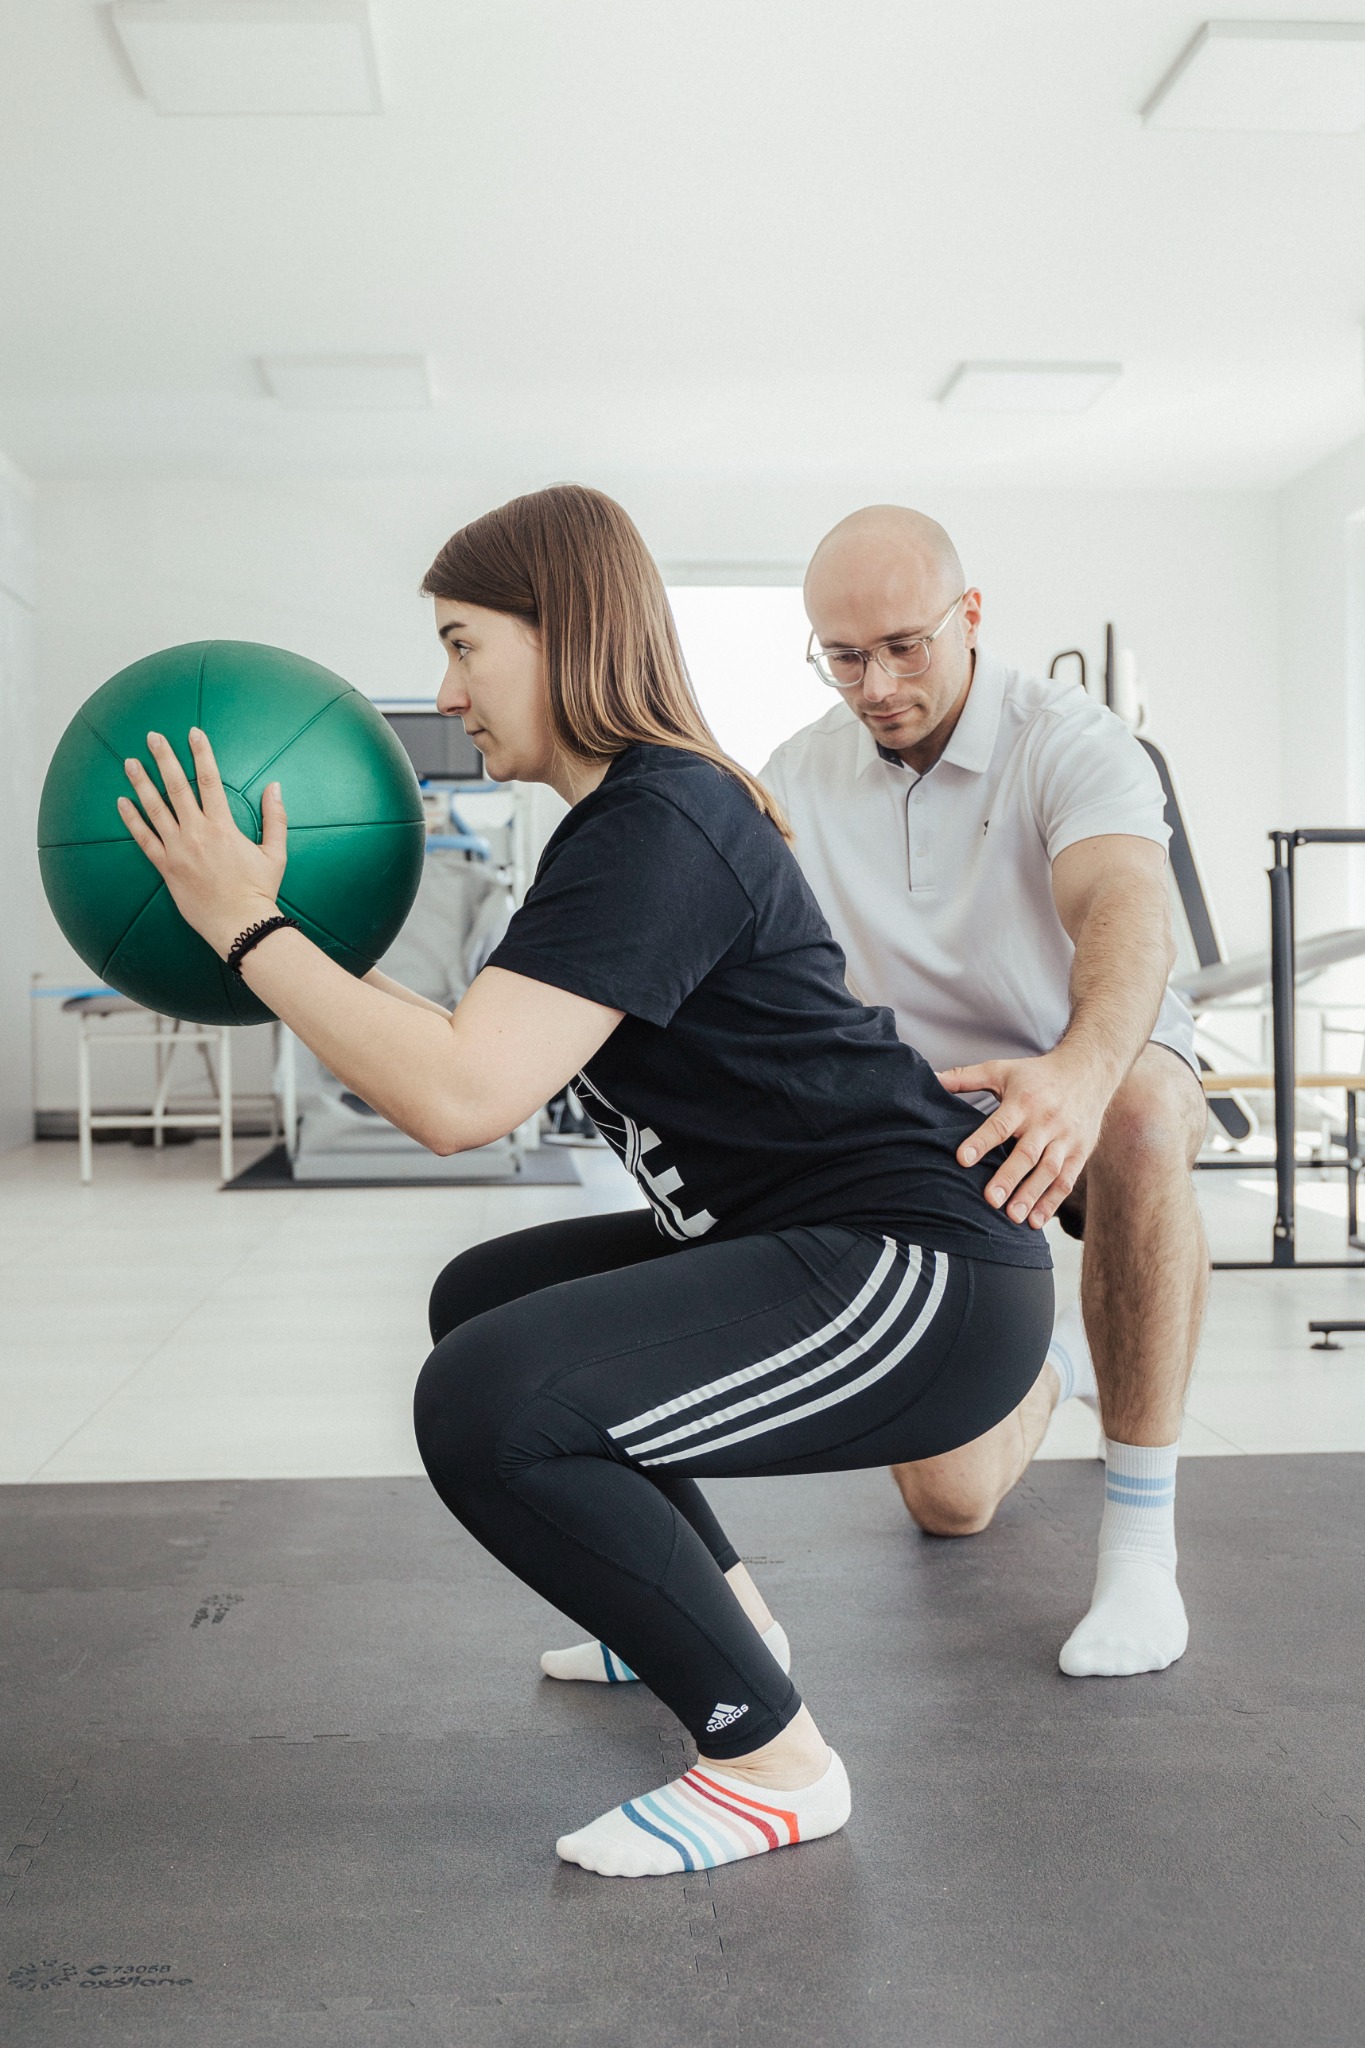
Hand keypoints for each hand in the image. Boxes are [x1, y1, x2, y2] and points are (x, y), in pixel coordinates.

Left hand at [117, 728, 286, 957]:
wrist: (240, 925)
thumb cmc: (259, 890)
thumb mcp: (275, 852)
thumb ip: (275, 817)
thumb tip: (275, 786)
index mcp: (223, 827)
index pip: (210, 780)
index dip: (201, 754)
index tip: (194, 733)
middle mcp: (197, 833)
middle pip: (176, 787)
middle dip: (164, 758)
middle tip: (153, 737)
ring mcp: (178, 850)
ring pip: (155, 808)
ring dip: (141, 782)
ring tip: (130, 762)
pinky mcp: (166, 867)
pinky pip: (144, 839)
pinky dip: (132, 819)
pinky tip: (122, 802)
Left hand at [935, 1050, 1111, 1228]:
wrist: (1088, 1072)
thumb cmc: (1036, 1075)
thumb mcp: (1002, 1069)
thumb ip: (966, 1077)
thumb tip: (932, 1079)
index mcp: (1023, 1101)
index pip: (999, 1124)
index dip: (981, 1142)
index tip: (962, 1159)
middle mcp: (1046, 1121)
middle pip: (1026, 1153)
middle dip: (1009, 1177)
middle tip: (990, 1200)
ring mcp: (1065, 1138)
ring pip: (1049, 1170)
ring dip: (1032, 1195)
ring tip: (1013, 1217)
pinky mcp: (1079, 1152)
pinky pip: (1067, 1180)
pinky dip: (1052, 1202)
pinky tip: (1036, 1221)